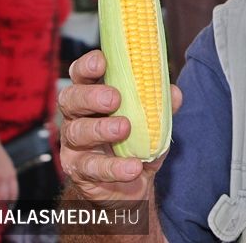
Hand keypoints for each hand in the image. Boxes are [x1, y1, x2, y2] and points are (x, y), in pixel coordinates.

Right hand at [0, 143, 16, 201]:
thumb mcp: (8, 167)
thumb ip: (9, 178)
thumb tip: (7, 190)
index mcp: (12, 175)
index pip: (14, 192)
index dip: (12, 201)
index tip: (10, 205)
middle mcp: (3, 178)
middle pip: (4, 196)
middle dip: (3, 204)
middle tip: (0, 209)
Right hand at [58, 50, 181, 204]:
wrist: (126, 185)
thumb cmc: (135, 141)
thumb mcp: (151, 121)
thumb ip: (161, 105)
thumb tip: (174, 92)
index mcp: (93, 95)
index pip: (82, 74)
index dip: (87, 65)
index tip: (102, 61)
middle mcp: (78, 115)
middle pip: (71, 99)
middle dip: (91, 96)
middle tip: (114, 99)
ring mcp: (74, 143)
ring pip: (77, 131)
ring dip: (101, 128)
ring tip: (124, 129)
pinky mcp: (78, 169)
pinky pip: (91, 167)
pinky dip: (114, 167)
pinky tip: (133, 166)